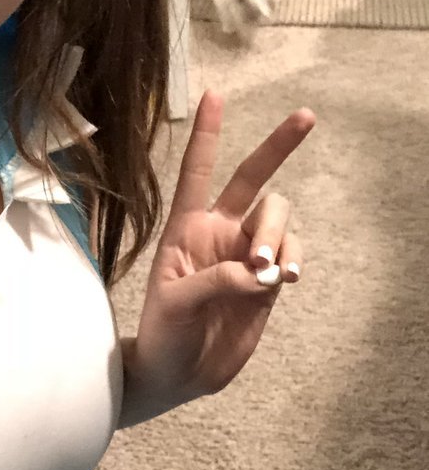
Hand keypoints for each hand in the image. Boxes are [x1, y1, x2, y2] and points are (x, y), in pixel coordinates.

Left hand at [120, 90, 315, 424]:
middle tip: (306, 117)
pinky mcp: (268, 279)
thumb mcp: (175, 305)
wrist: (179, 374)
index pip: (197, 173)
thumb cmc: (164, 335)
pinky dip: (294, 258)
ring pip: (279, 217)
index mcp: (184, 228)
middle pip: (254, 177)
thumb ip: (215, 282)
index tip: (215, 94)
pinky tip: (285, 277)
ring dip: (281, 233)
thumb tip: (260, 271)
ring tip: (272, 270)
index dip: (207, 135)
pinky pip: (292, 253)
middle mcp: (219, 232)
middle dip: (279, 143)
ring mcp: (247, 254)